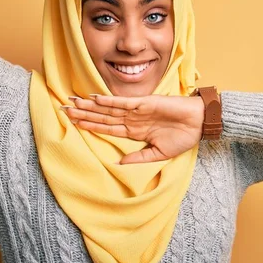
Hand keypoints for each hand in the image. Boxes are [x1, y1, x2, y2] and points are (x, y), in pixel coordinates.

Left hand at [61, 94, 203, 163]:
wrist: (199, 124)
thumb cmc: (182, 138)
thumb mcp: (158, 154)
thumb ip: (138, 158)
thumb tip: (118, 163)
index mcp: (134, 131)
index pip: (106, 128)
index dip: (89, 125)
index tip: (73, 123)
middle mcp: (132, 120)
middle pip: (102, 116)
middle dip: (83, 114)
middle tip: (63, 109)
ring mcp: (137, 110)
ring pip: (108, 108)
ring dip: (91, 106)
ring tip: (73, 103)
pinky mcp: (145, 103)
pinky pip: (123, 102)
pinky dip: (109, 101)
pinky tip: (94, 99)